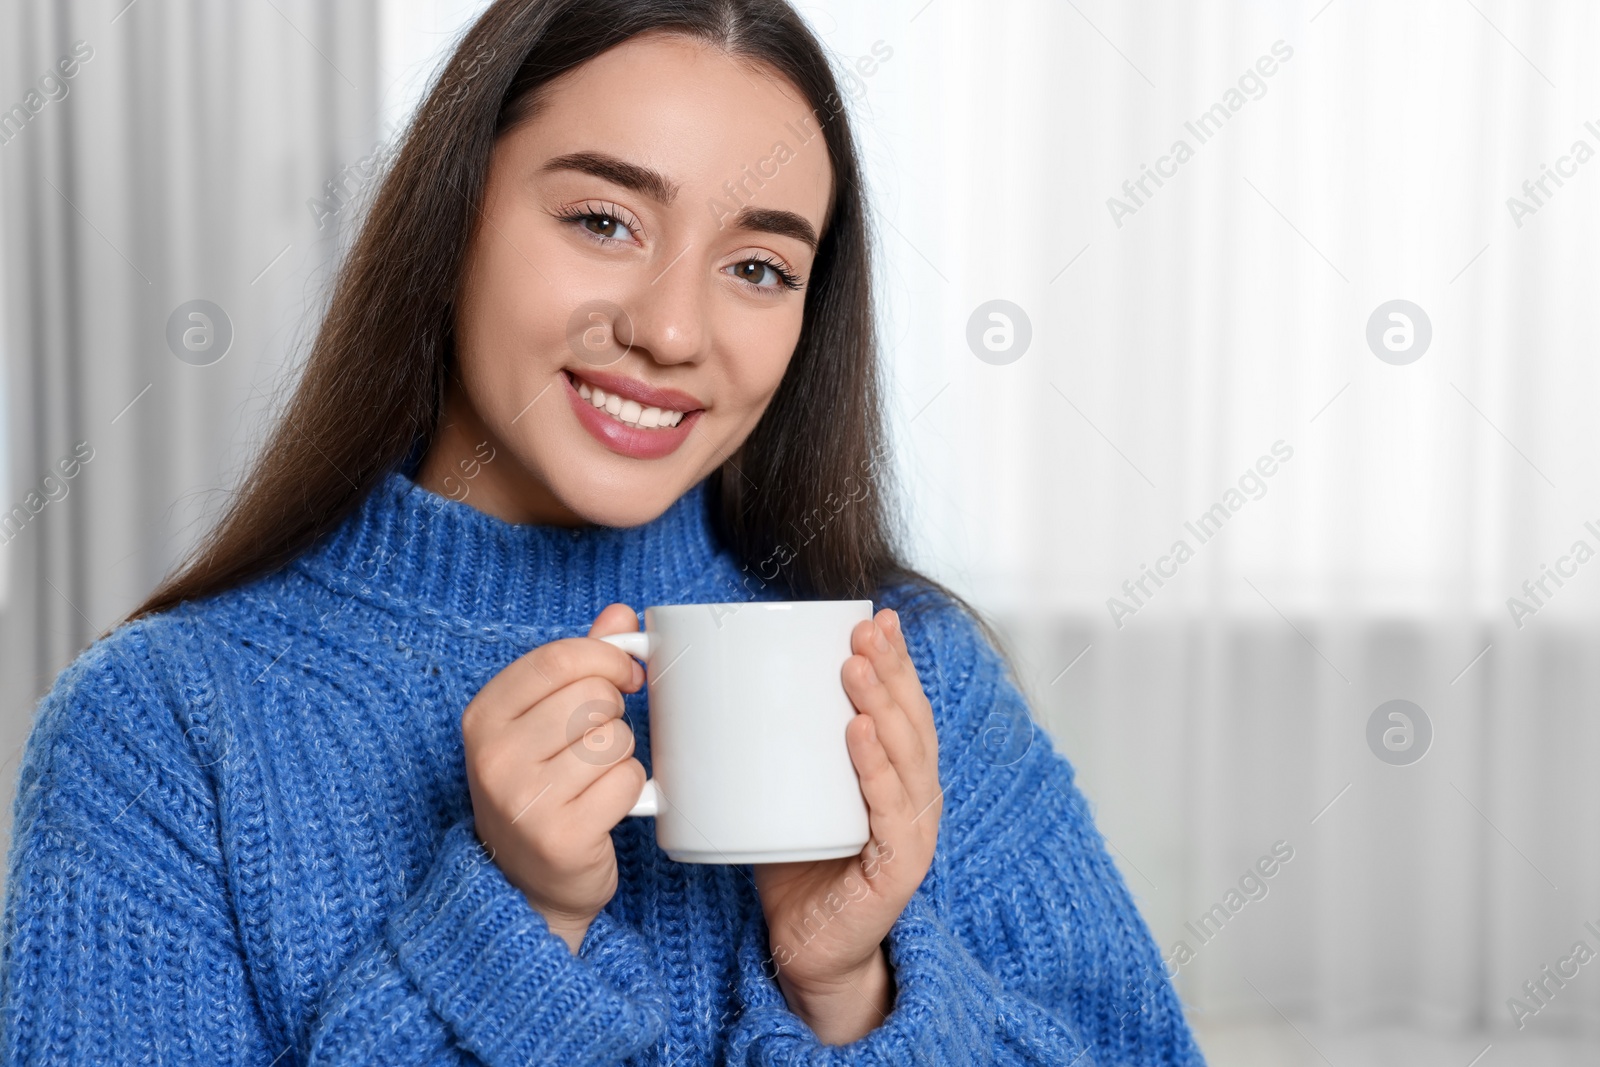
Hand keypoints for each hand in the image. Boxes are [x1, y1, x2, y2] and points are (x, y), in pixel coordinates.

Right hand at [461, 603, 647, 952]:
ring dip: (620, 757)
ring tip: (592, 780)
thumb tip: (621, 616)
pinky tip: (603, 808)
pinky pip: (627, 782)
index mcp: (484, 716)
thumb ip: (580, 664)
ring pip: (615, 739)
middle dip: (613, 714)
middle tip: (596, 742)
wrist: (529, 884)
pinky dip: (629, 791)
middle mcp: (495, 756)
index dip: (607, 658)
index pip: (559, 658)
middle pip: (593, 697)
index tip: (624, 675)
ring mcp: (524, 799)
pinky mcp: (562, 836)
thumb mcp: (543, 721)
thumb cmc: (540, 790)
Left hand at [752, 608, 941, 1042]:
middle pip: (912, 721)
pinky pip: (891, 811)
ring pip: (906, 757)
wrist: (807, 951)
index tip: (876, 617)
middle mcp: (914, 797)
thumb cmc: (795, 864)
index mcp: (895, 774)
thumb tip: (718, 684)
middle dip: (891, 670)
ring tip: (854, 669)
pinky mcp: (898, 868)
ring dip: (882, 706)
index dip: (896, 661)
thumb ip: (771, 746)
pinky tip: (859, 734)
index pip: (904, 706)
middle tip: (863, 630)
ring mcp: (911, 832)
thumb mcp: (786, 792)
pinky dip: (877, 770)